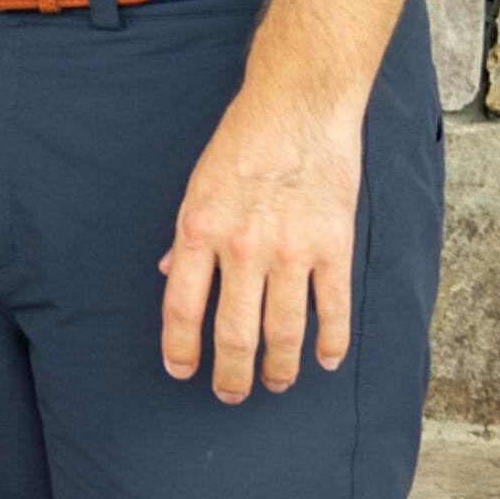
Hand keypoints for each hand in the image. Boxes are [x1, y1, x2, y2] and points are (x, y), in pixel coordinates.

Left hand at [159, 86, 363, 399]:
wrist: (298, 104)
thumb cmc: (243, 141)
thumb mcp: (197, 184)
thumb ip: (186, 236)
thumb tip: (166, 272)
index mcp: (199, 229)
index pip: (180, 306)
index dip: (180, 347)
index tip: (182, 371)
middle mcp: (242, 247)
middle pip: (233, 333)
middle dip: (231, 374)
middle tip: (231, 394)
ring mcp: (291, 251)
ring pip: (284, 333)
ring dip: (280, 369)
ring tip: (277, 384)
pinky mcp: (333, 246)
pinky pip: (333, 311)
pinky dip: (331, 344)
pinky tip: (325, 361)